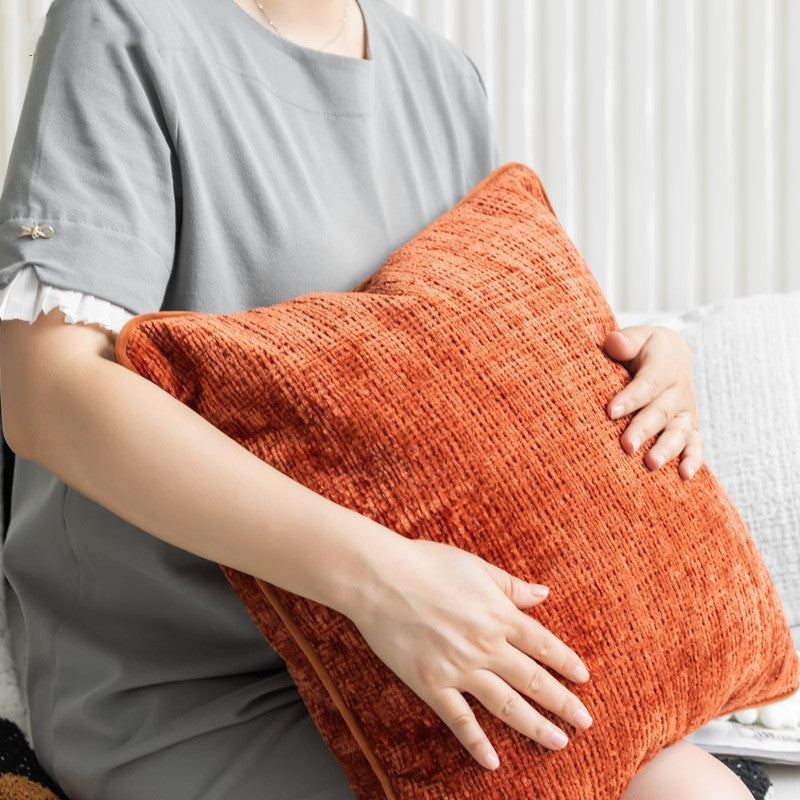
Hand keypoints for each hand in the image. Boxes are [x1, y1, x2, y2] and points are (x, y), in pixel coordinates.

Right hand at [346, 535, 591, 771]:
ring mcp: (459, 668)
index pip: (544, 644)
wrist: (379, 577)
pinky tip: (493, 762)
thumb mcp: (475, 566)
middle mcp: (485, 645)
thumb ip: (510, 586)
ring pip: (507, 705)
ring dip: (535, 726)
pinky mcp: (431, 684)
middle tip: (585, 721)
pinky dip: (477, 743)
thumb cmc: (426, 563)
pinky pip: (459, 720)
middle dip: (563, 703)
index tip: (583, 678)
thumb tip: (544, 594)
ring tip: (559, 742)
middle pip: (533, 679)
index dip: (566, 663)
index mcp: (498, 614)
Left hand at [602, 325, 703, 479]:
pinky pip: (695, 445)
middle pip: (661, 412)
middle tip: (626, 446)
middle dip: (643, 429)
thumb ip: (624, 341)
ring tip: (651, 465)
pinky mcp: (690, 428)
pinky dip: (693, 460)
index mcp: (665, 365)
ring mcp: (686, 411)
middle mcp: (679, 390)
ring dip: (666, 449)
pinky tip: (684, 475)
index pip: (648, 383)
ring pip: (679, 432)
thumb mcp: (635, 338)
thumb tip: (614, 343)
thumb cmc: (642, 349)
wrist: (669, 356)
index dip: (631, 397)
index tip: (611, 411)